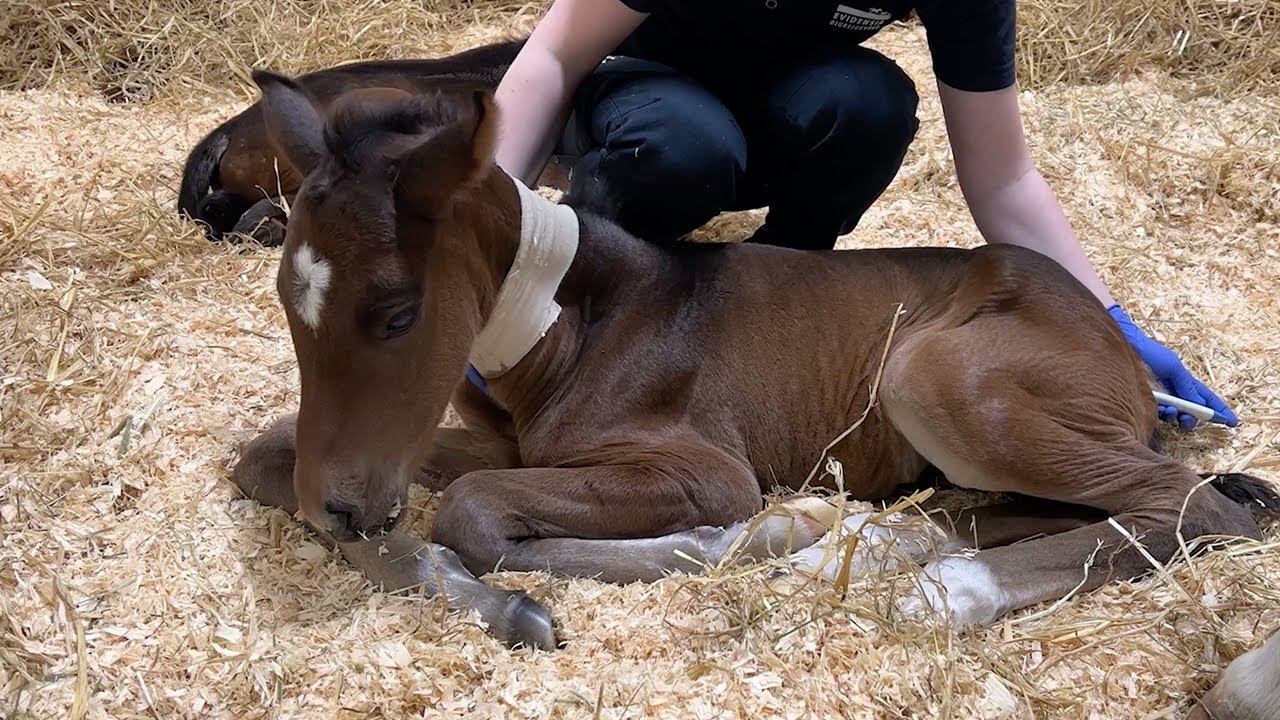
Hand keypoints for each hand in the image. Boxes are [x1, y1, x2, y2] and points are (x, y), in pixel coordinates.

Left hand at [1108, 305, 1237, 430]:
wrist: (1124, 348)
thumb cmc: (1149, 353)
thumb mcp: (1173, 367)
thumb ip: (1186, 385)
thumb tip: (1199, 404)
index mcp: (1184, 380)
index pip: (1205, 397)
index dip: (1218, 409)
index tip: (1232, 422)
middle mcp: (1173, 389)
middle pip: (1190, 410)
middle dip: (1193, 418)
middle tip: (1188, 421)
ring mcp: (1159, 395)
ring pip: (1175, 414)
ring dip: (1177, 417)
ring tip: (1171, 412)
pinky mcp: (1145, 400)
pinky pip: (1159, 413)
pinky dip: (1163, 414)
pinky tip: (1161, 410)